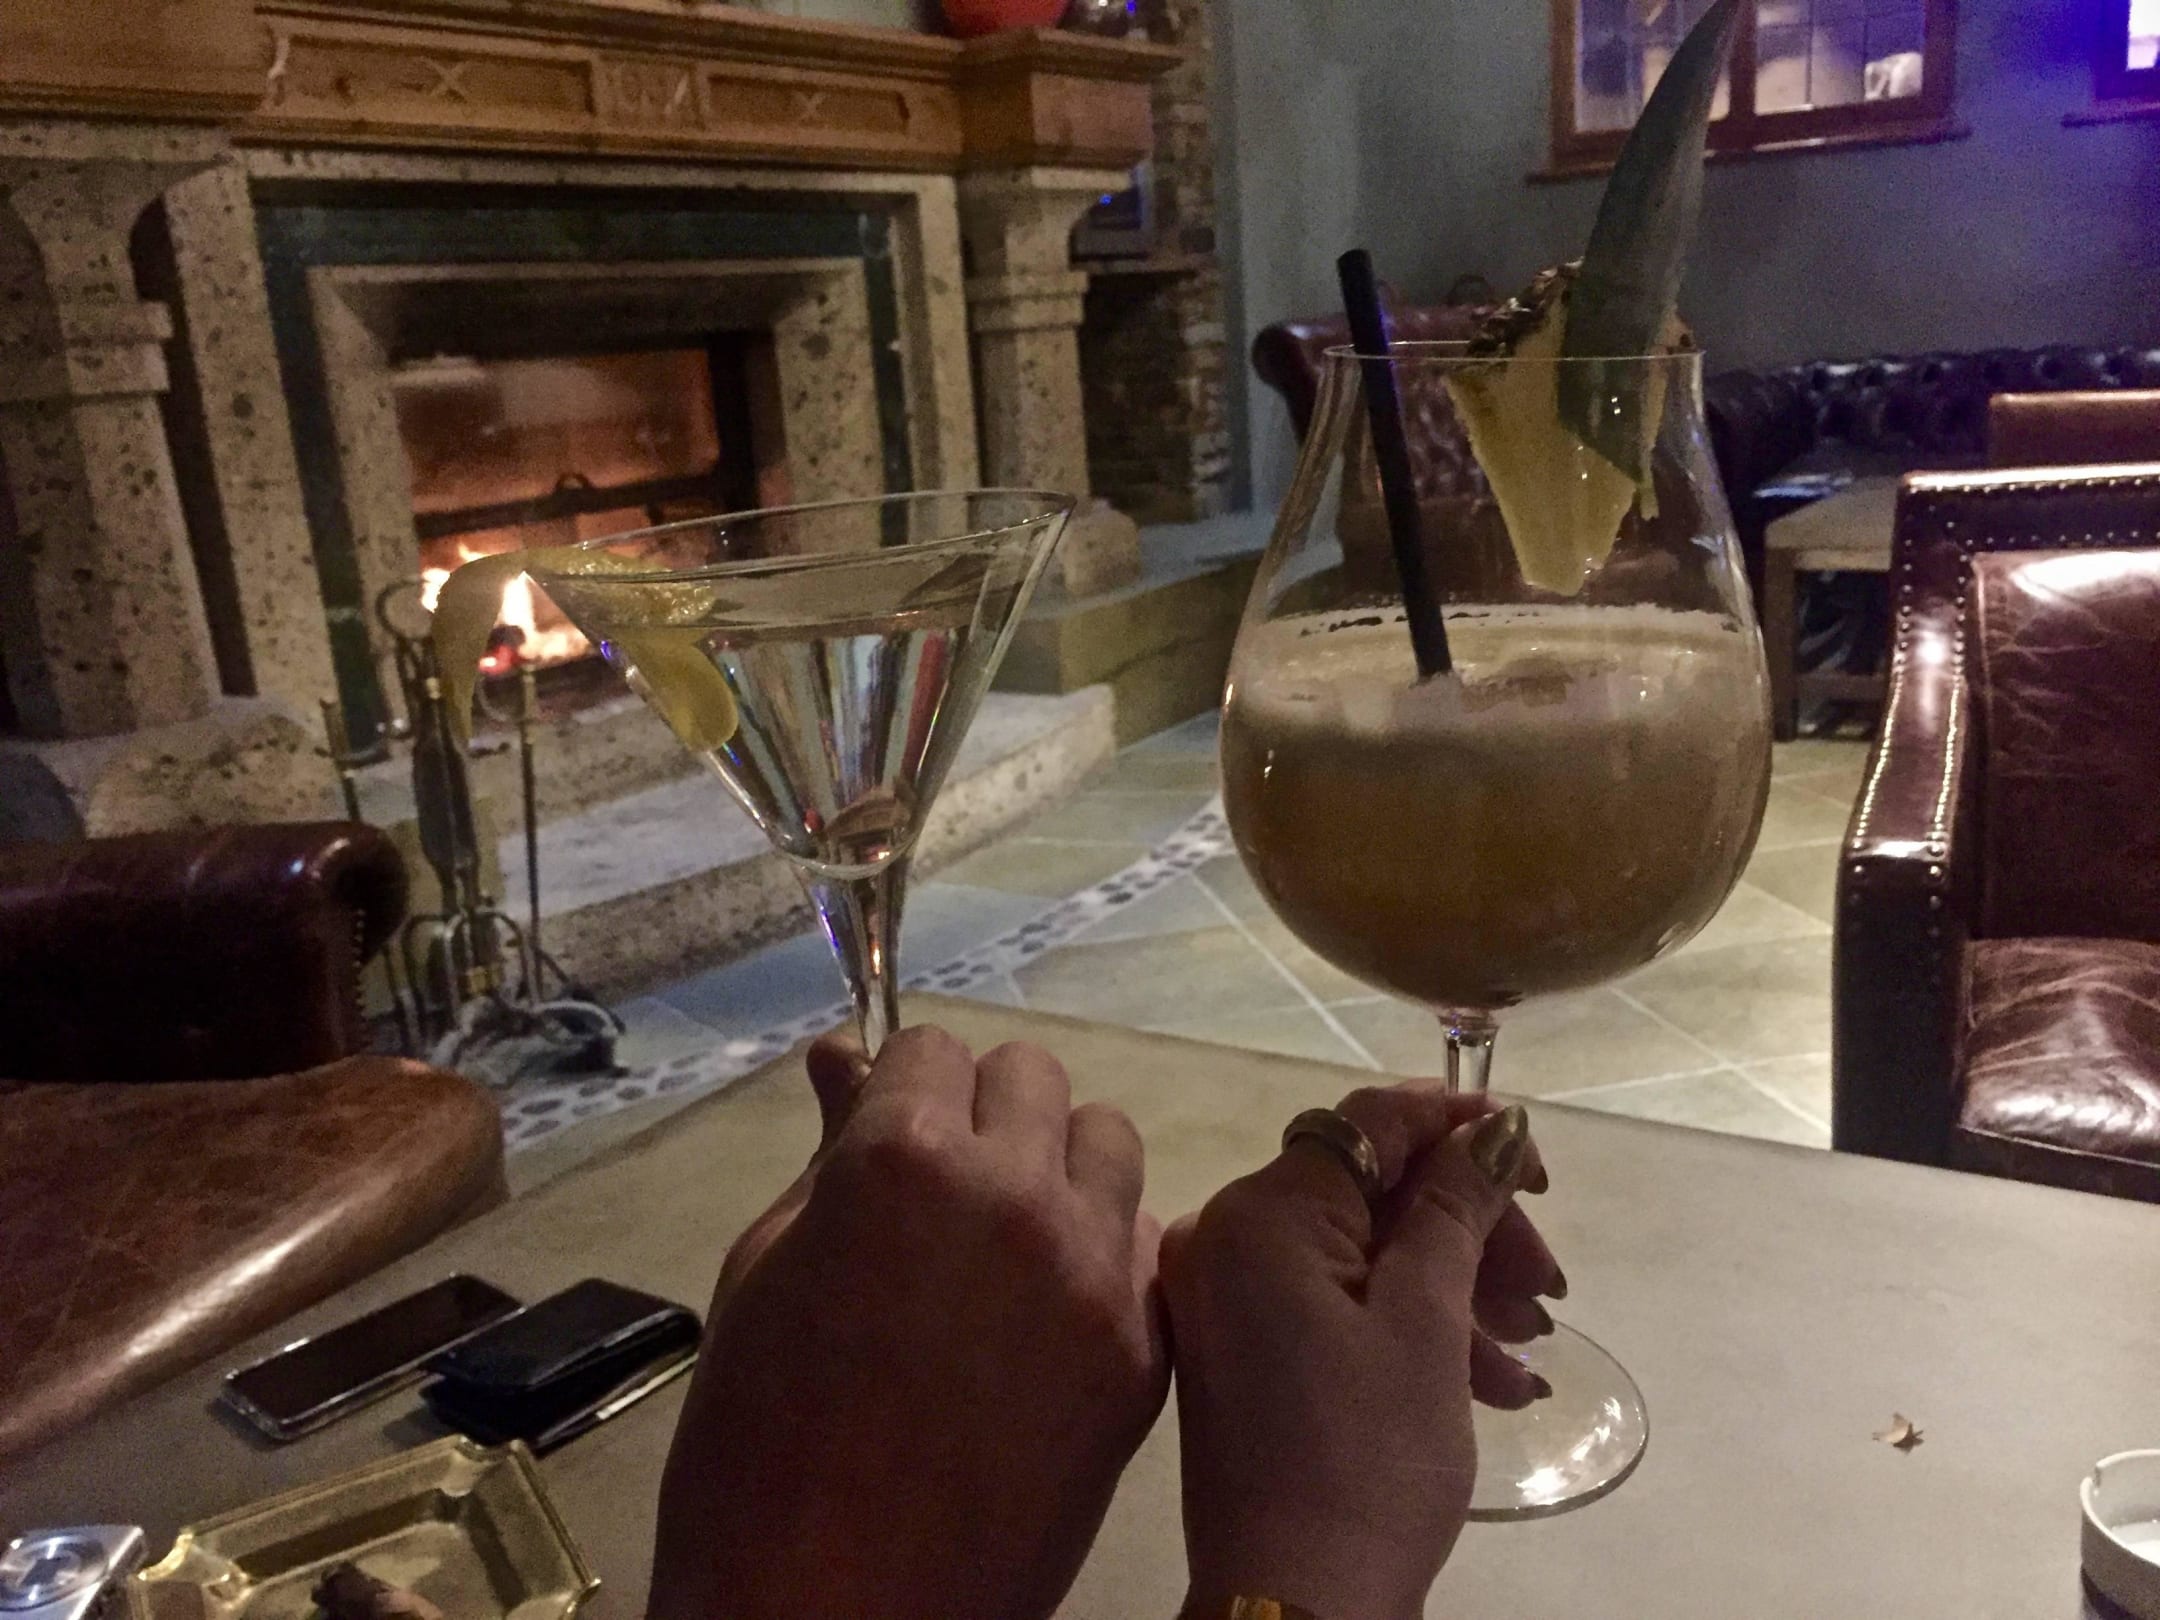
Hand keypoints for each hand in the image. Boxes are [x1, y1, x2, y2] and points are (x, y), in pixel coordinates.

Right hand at [649, 1026, 1170, 1619]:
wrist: (838, 1614)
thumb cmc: (757, 1446)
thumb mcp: (764, 1273)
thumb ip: (827, 1155)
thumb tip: (845, 1059)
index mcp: (900, 1160)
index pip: (930, 1048)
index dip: (901, 1090)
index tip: (886, 1137)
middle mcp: (1015, 1192)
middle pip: (1031, 1075)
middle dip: (980, 1112)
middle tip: (940, 1192)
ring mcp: (1093, 1272)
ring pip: (1106, 1141)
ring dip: (1056, 1165)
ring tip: (1005, 1241)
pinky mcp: (1144, 1349)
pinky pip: (1141, 1242)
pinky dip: (1099, 1253)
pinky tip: (1044, 1314)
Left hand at [1162, 1087, 1563, 1619]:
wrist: (1296, 1602)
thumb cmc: (1366, 1457)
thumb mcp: (1426, 1321)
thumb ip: (1456, 1206)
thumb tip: (1495, 1124)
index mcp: (1257, 1214)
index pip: (1367, 1123)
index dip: (1457, 1124)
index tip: (1533, 1156)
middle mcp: (1225, 1238)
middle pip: (1372, 1190)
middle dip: (1470, 1229)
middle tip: (1547, 1282)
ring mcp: (1229, 1298)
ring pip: (1365, 1252)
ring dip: (1457, 1286)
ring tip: (1529, 1347)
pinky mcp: (1246, 1349)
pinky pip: (1338, 1303)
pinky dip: (1413, 1327)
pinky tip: (1490, 1379)